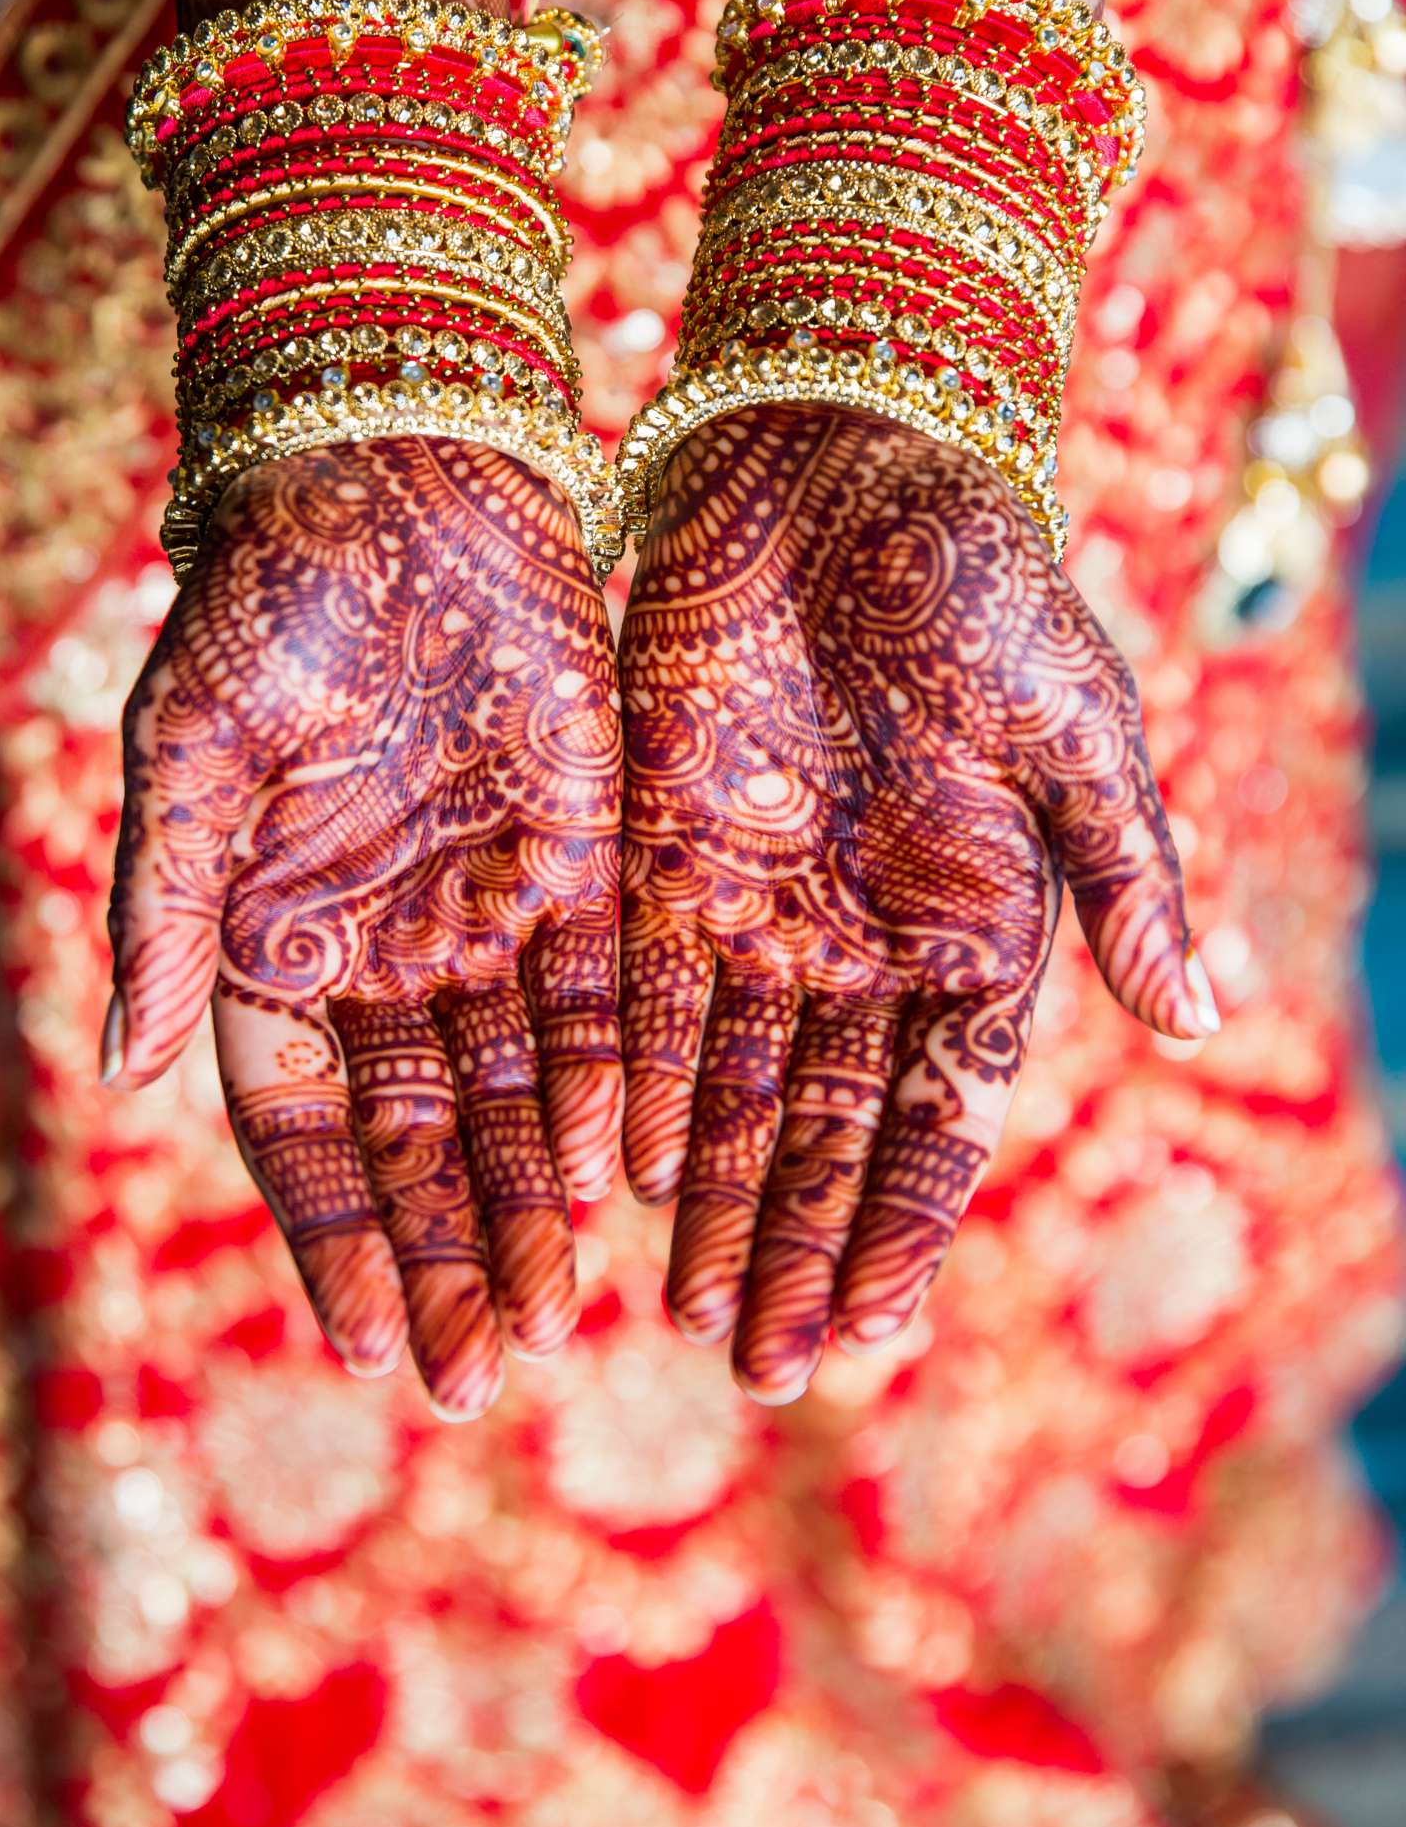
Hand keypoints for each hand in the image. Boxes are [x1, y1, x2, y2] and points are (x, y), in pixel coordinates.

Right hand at [105, 437, 622, 1419]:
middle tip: (474, 1376)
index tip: (360, 1339)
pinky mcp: (590, 855)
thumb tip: (128, 1074)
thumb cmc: (274, 600)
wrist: (403, 475)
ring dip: (530, 1201)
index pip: (303, 1119)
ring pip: (516, 1088)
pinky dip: (610, 1086)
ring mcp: (490, 907)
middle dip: (444, 1250)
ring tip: (550, 1315)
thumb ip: (168, 903)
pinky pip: (603, 994)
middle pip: (419, 1133)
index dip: (334, 1225)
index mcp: (276, 932)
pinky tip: (626, 1179)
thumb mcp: (195, 745)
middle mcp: (387, 945)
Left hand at [619, 406, 1215, 1404]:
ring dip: (717, 1201)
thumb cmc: (979, 583)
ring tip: (688, 1317)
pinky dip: (639, 1087)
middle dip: (798, 1247)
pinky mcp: (662, 849)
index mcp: (976, 925)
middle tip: (761, 1367)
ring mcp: (761, 902)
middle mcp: (864, 940)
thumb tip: (1202, 1020)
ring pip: (735, 1086)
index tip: (870, 1334)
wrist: (837, 459)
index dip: (908, 1225)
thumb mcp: (1072, 726)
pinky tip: (624, 1180)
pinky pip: (650, 996)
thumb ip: (1126, 872)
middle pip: (830, 1130)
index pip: (941, 1114)